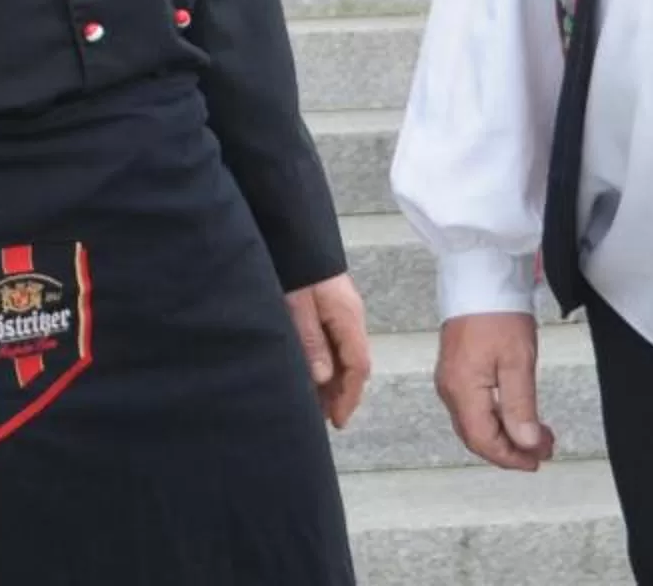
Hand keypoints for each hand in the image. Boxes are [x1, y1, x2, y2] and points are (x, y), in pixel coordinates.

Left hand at [287, 273, 372, 426]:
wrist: (295, 231)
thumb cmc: (296, 266)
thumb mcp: (297, 305)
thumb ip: (311, 341)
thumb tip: (324, 377)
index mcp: (348, 318)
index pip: (358, 367)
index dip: (348, 397)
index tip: (337, 420)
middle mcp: (351, 316)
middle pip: (353, 364)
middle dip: (341, 393)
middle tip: (323, 419)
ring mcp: (342, 310)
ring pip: (344, 354)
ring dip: (333, 379)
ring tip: (314, 403)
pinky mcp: (332, 305)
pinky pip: (335, 342)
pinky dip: (327, 362)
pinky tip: (312, 373)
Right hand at [435, 311, 552, 471]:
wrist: (480, 274)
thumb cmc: (498, 311)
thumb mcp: (517, 361)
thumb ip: (520, 406)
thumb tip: (525, 443)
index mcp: (462, 390)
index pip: (484, 441)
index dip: (512, 457)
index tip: (537, 460)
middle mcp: (450, 389)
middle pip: (477, 436)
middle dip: (511, 449)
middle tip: (542, 449)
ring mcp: (451, 379)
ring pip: (475, 423)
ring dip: (505, 434)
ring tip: (536, 434)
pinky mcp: (456, 369)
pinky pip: (473, 407)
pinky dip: (496, 418)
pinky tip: (515, 414)